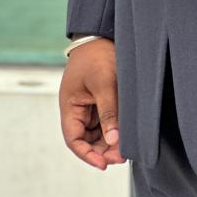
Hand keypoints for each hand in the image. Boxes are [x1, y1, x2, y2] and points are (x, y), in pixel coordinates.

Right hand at [58, 38, 124, 170]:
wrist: (103, 33)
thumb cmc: (98, 55)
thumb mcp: (104, 83)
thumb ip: (109, 112)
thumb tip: (114, 140)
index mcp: (70, 105)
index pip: (73, 139)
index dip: (87, 154)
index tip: (104, 164)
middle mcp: (77, 108)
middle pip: (86, 139)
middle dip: (102, 150)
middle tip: (121, 157)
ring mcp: (89, 105)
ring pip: (97, 132)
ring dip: (109, 142)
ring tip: (126, 149)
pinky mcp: (102, 100)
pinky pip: (106, 121)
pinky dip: (114, 130)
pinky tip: (126, 134)